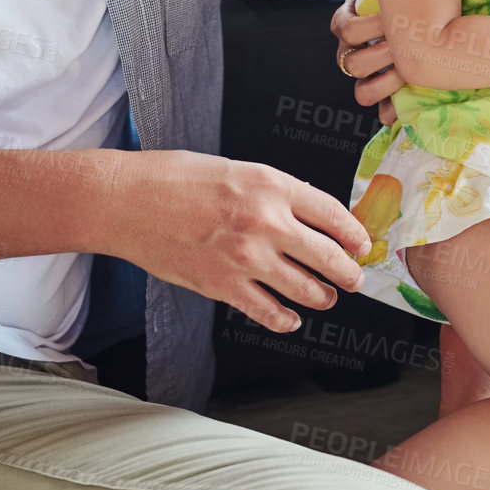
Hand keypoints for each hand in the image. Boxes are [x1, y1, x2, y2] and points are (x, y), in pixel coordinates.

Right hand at [104, 149, 370, 333]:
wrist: (127, 201)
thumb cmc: (174, 179)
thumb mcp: (236, 170)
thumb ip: (272, 194)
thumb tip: (304, 218)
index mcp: (271, 185)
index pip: (333, 213)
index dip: (355, 233)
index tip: (362, 243)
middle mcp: (266, 221)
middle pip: (328, 256)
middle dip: (349, 271)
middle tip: (355, 277)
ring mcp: (246, 257)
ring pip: (305, 289)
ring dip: (323, 296)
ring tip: (327, 297)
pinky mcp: (223, 285)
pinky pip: (268, 311)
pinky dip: (285, 319)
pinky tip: (291, 318)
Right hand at [332, 0, 400, 126]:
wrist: (414, 13)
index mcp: (347, 24)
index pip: (346, 29)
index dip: (368, 26)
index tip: (392, 18)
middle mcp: (350, 53)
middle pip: (353, 63)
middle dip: (381, 54)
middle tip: (405, 45)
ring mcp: (365, 75)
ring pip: (362, 91)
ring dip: (385, 83)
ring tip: (408, 72)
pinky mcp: (382, 93)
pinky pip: (379, 110)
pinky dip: (390, 111)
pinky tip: (405, 107)